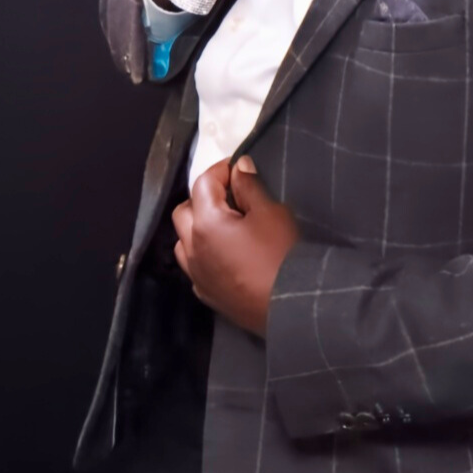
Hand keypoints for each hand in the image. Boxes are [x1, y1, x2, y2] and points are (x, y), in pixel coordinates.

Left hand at [171, 157, 300, 335]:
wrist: (289, 305)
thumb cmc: (280, 253)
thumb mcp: (271, 212)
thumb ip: (249, 187)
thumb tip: (238, 167)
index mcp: (205, 223)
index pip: (202, 183)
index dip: (221, 169)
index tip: (239, 167)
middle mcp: (192, 248)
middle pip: (184, 211)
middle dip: (203, 197)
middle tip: (232, 195)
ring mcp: (196, 273)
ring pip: (183, 241)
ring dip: (198, 226)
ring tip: (226, 224)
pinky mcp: (205, 293)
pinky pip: (195, 264)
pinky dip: (203, 251)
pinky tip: (226, 253)